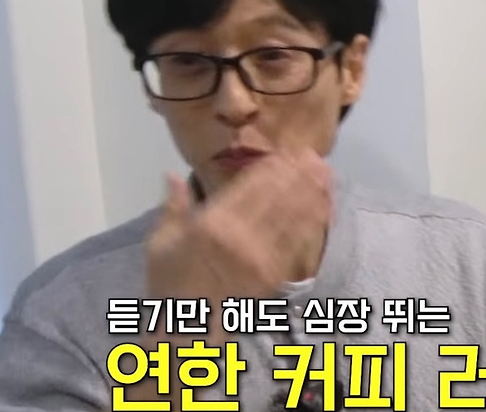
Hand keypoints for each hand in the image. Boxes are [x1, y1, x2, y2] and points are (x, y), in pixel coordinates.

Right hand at [145, 149, 333, 307]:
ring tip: (326, 173)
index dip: (271, 168)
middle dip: (297, 174)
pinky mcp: (272, 276)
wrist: (183, 332)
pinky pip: (297, 244)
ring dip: (311, 193)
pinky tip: (323, 208)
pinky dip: (312, 223)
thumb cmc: (168, 284)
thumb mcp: (159, 242)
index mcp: (209, 224)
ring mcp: (259, 258)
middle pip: (276, 197)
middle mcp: (238, 237)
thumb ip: (173, 206)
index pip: (248, 187)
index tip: (285, 154)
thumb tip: (172, 174)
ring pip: (292, 217)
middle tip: (313, 156)